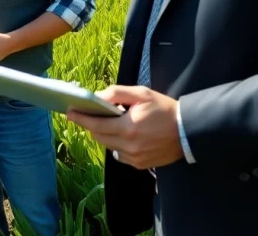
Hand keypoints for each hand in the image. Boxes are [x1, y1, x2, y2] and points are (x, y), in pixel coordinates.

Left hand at [66, 85, 183, 169]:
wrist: (187, 130)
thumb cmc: (164, 109)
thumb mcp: (141, 94)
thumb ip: (117, 93)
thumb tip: (97, 97)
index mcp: (128, 127)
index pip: (96, 124)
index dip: (80, 118)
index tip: (69, 112)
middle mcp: (129, 145)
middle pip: (99, 136)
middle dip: (91, 125)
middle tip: (85, 115)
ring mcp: (134, 157)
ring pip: (108, 146)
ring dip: (104, 134)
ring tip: (108, 123)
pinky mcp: (139, 164)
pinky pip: (119, 154)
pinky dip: (117, 144)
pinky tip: (124, 135)